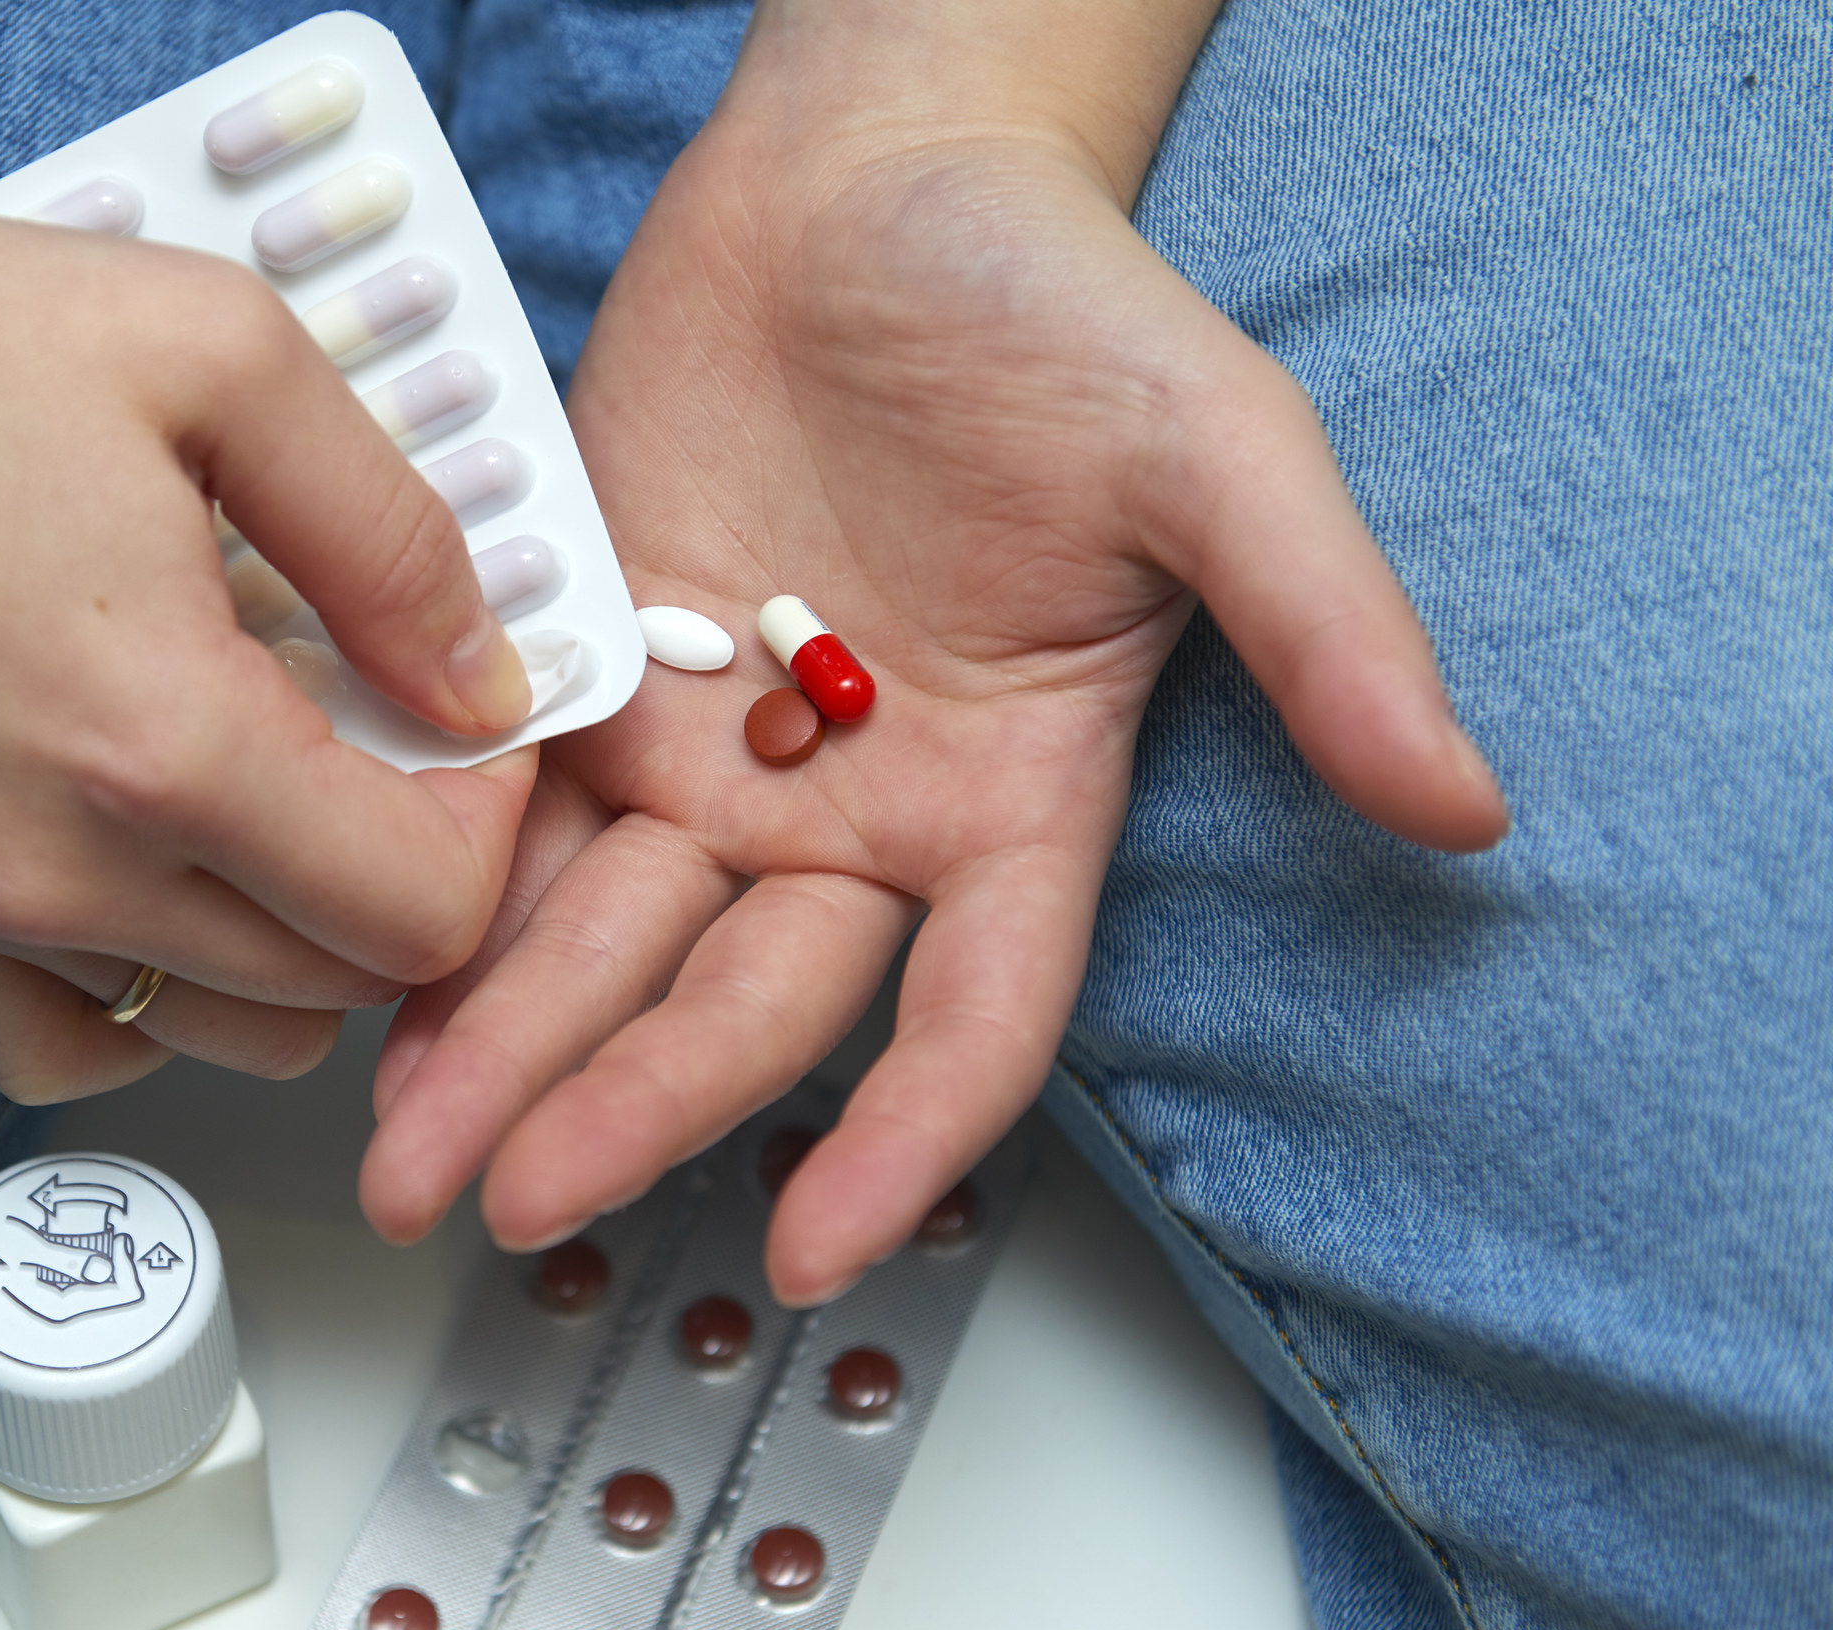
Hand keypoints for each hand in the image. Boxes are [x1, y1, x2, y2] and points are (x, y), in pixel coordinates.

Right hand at [0, 0, 538, 1103]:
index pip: (427, 912)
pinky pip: (71, 1046)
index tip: (470, 712)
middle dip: (423, 869)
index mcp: (164, 745)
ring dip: (313, 936)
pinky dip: (160, 1000)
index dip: (496, 819)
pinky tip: (178, 875)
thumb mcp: (215, 353)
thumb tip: (482, 677)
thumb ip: (389, 535)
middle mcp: (69, 871)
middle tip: (402, 728)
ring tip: (299, 782)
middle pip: (349, 985)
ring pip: (235, 1029)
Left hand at [361, 14, 1505, 1301]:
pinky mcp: (600, 682)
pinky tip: (368, 978)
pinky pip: (519, 820)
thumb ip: (1326, 631)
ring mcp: (718, 760)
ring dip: (511, 1047)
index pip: (967, 1019)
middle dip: (635, 1105)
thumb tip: (1464, 807)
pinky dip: (450, 901)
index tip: (814, 1251)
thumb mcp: (1222, 453)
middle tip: (521, 1196)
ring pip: (607, 942)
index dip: (900, 1140)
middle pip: (746, 1004)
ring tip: (406, 1152)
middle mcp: (857, 815)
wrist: (870, 176)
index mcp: (1012, 804)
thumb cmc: (1060, 300)